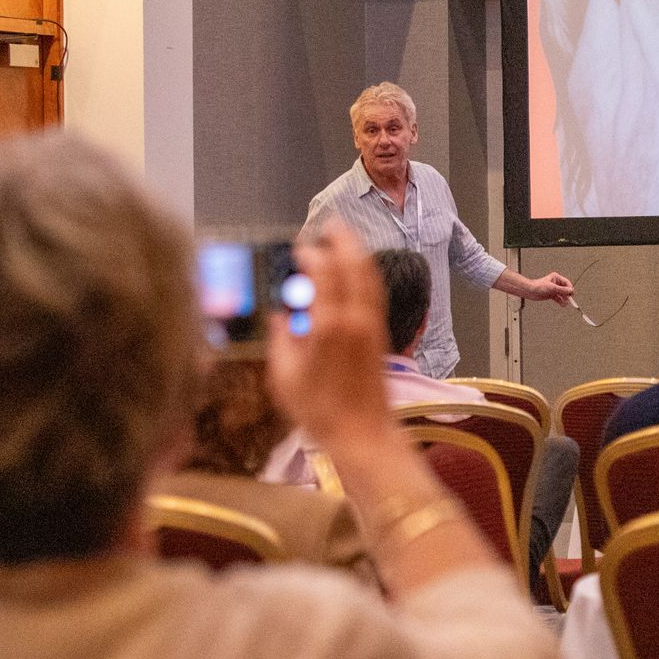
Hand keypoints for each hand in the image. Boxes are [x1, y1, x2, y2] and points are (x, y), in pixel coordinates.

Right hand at [267, 224, 400, 457]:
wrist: (364, 435)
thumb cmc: (320, 412)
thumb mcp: (285, 377)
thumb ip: (281, 340)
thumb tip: (279, 316)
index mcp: (328, 326)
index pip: (323, 274)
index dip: (312, 255)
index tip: (300, 247)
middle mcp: (355, 320)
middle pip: (353, 266)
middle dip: (342, 240)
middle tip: (330, 223)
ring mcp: (371, 327)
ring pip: (369, 277)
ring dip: (358, 252)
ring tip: (345, 237)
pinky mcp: (380, 337)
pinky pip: (374, 293)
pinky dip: (366, 274)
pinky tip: (358, 271)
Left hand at [527, 272, 574, 303]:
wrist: (530, 291)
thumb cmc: (538, 286)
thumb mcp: (552, 287)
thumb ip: (562, 290)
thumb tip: (571, 291)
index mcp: (556, 278)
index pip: (566, 283)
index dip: (570, 288)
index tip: (572, 294)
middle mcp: (556, 283)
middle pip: (565, 289)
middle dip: (567, 295)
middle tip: (569, 300)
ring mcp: (554, 289)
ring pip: (562, 295)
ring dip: (564, 299)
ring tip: (565, 303)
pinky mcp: (551, 295)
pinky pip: (558, 298)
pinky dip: (561, 302)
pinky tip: (562, 304)